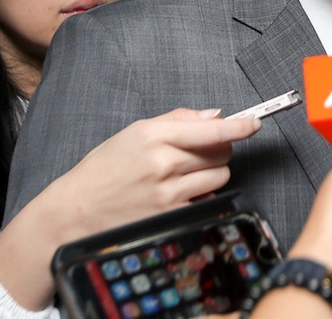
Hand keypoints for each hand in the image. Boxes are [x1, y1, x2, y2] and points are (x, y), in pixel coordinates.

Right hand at [52, 108, 261, 235]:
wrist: (77, 211)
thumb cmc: (105, 169)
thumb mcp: (135, 132)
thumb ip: (177, 120)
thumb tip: (216, 116)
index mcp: (154, 137)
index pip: (211, 130)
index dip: (239, 126)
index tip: (254, 123)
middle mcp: (164, 164)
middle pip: (221, 152)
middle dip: (218, 149)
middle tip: (199, 152)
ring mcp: (170, 194)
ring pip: (220, 176)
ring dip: (212, 173)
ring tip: (184, 174)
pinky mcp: (173, 216)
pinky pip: (208, 200)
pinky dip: (201, 194)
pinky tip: (179, 192)